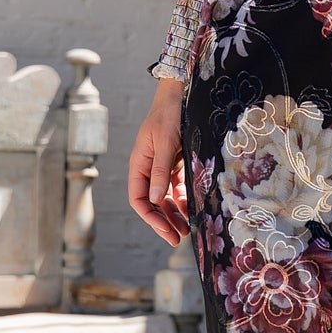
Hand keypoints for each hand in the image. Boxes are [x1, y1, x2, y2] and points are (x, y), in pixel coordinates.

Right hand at [128, 82, 191, 244]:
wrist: (179, 93)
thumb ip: (161, 171)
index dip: (151, 218)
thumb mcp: (167, 143)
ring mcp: (160, 166)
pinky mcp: (174, 162)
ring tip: (186, 230)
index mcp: (139, 164)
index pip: (139, 199)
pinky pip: (175, 186)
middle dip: (163, 221)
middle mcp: (147, 168)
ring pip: (164, 197)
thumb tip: (157, 200)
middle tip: (178, 238)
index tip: (166, 231)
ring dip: (174, 214)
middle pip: (152, 202)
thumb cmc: (170, 115)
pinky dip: (183, 199)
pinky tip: (192, 209)